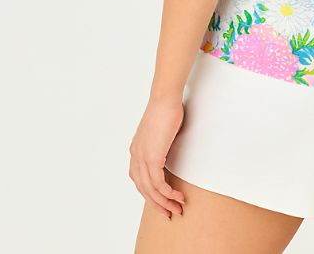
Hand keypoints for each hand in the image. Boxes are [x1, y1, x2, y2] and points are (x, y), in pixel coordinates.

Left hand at [129, 97, 186, 217]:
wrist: (164, 98)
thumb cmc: (165, 110)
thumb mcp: (160, 133)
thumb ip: (161, 145)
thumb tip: (168, 153)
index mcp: (136, 151)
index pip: (140, 180)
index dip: (150, 194)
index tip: (162, 203)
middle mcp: (136, 156)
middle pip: (144, 189)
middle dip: (157, 204)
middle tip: (170, 213)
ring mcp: (142, 157)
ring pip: (151, 189)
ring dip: (164, 202)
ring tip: (177, 208)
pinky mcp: (152, 157)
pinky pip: (158, 183)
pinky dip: (167, 192)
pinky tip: (177, 196)